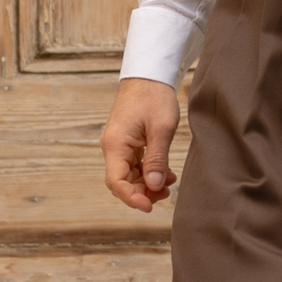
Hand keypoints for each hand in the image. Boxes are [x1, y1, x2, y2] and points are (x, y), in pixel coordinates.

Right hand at [101, 77, 180, 212]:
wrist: (149, 75)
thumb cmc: (154, 97)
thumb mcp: (161, 129)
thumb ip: (157, 159)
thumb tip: (154, 185)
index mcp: (115, 144)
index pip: (116, 182)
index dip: (131, 198)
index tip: (149, 206)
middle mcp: (112, 147)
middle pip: (121, 182)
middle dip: (142, 192)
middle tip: (165, 194)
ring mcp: (119, 145)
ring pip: (129, 175)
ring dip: (147, 184)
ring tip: (169, 183)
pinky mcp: (127, 143)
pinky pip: (134, 165)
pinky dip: (148, 172)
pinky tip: (165, 173)